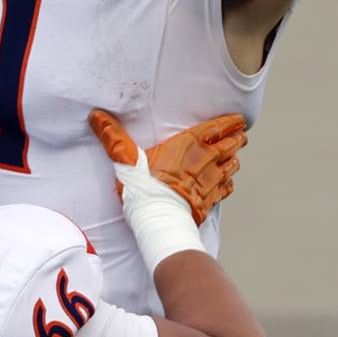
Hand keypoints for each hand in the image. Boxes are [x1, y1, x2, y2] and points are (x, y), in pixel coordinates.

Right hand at [90, 111, 245, 224]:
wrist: (159, 221)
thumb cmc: (144, 188)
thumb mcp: (125, 159)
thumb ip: (113, 137)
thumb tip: (95, 115)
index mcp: (187, 146)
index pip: (215, 129)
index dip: (229, 123)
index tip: (238, 120)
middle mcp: (203, 161)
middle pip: (229, 146)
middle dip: (236, 140)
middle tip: (241, 136)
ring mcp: (209, 182)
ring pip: (230, 167)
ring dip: (234, 161)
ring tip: (234, 157)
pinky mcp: (209, 200)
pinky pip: (225, 189)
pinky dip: (228, 184)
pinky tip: (226, 184)